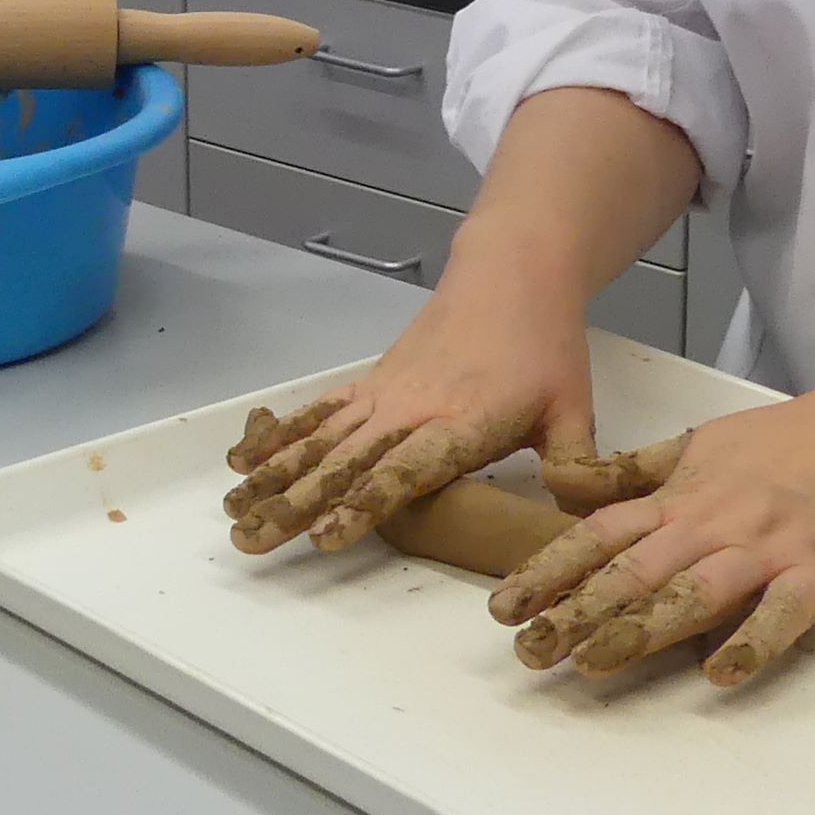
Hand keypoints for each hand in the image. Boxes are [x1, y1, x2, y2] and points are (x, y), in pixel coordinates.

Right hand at [225, 276, 595, 556]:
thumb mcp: (574, 408)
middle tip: (251, 539)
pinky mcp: (371, 383)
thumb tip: (580, 519)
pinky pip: (318, 413)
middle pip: (344, 463)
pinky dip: (279, 437)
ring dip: (273, 478)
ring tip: (234, 513)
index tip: (323, 535)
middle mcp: (411, 410)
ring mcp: (384, 395)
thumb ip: (574, 467)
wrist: (512, 274)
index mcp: (460, 423)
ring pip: (319, 442)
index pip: (404, 472)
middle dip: (295, 505)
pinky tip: (243, 461)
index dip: (363, 504)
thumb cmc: (545, 347)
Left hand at [492, 385, 814, 689]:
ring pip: (694, 592)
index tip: (504, 607)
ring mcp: (768, 549)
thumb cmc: (790, 440)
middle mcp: (715, 523)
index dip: (549, 571)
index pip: (600, 535)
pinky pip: (782, 613)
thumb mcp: (699, 443)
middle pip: (634, 570)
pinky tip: (722, 673)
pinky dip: (752, 641)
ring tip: (593, 664)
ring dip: (641, 629)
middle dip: (576, 612)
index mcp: (682, 497)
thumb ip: (632, 473)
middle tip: (530, 651)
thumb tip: (564, 485)